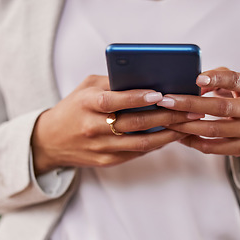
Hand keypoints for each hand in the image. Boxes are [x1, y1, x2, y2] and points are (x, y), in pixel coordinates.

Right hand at [31, 75, 201, 174]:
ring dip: (168, 134)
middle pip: (134, 123)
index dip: (136, 97)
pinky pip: (137, 153)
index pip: (113, 101)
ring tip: (187, 124)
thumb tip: (146, 78)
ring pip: (140, 143)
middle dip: (166, 116)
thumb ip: (112, 83)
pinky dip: (156, 144)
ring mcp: (100, 147)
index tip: (159, 94)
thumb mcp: (86, 88)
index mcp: (86, 104)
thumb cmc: (73, 107)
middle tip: (189, 109)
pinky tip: (171, 135)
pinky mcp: (107, 161)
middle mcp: (93, 127)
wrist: (50, 141)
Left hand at [157, 67, 239, 164]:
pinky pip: (212, 147)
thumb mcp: (229, 84)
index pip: (235, 80)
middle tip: (166, 101)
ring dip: (186, 125)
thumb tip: (189, 86)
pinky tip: (177, 135)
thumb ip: (213, 78)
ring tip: (167, 119)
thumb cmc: (235, 98)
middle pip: (220, 107)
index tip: (197, 79)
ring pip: (213, 130)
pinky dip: (192, 141)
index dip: (217, 78)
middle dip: (189, 104)